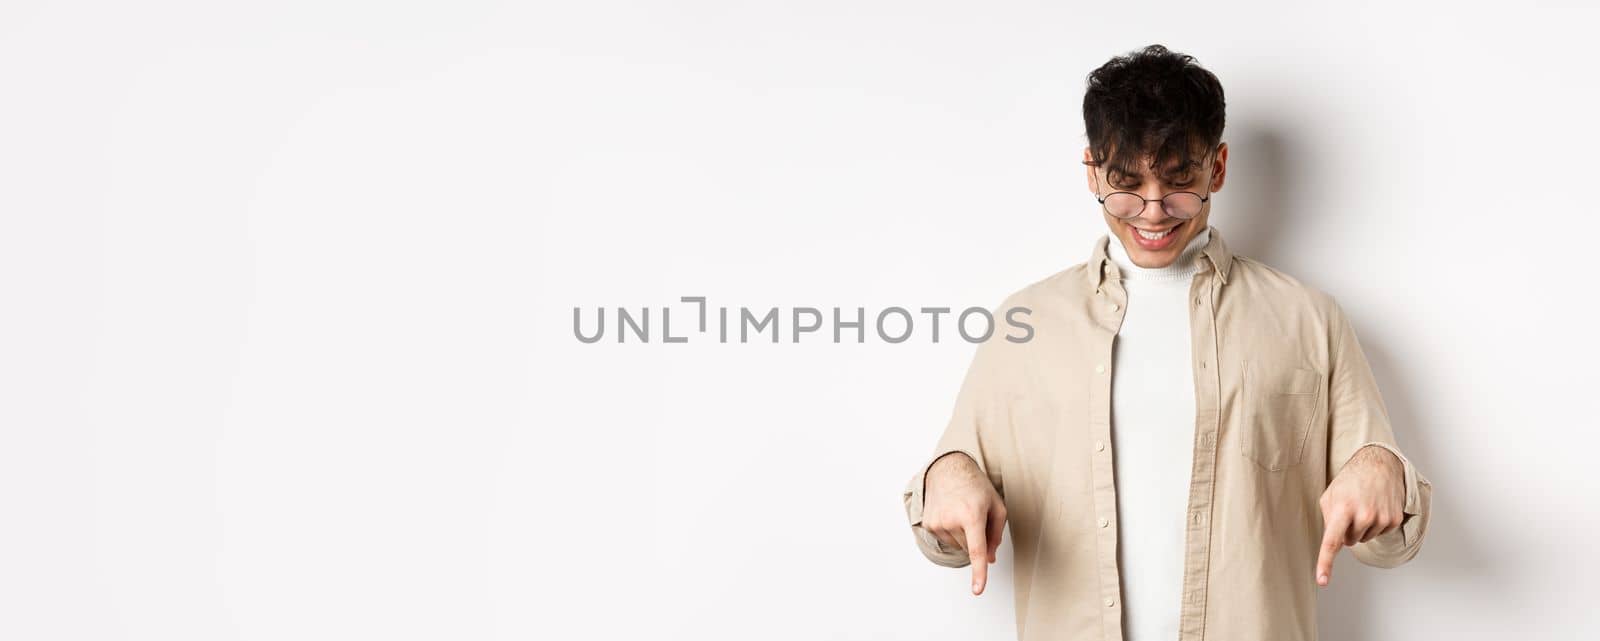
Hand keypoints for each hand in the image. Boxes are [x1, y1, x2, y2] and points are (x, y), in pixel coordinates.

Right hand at [921, 452, 1006, 594]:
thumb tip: (989, 559)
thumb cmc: (975, 487)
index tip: (977, 589)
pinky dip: (952, 532)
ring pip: (958, 545)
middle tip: (976, 516)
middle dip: (976, 538)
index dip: (979, 572)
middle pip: (970, 548)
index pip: (976, 550)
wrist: (948, 470)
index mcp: (971, 514)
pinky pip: (946, 539)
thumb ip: (996, 535)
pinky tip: (951, 514)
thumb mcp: (996, 507)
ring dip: (963, 535)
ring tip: (961, 512)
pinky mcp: (928, 524)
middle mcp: (951, 519)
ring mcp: (937, 522)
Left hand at [1316, 445, 1405, 585]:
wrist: (1379, 465)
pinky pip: (1378, 533)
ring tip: (1364, 505)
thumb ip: (1327, 521)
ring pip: (1363, 539)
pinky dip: (1374, 525)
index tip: (1322, 580)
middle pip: (1349, 542)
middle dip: (1346, 530)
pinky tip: (1376, 508)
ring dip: (1361, 527)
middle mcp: (1363, 515)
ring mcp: (1381, 518)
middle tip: (1351, 509)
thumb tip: (1334, 544)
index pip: (1331, 541)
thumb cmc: (1350, 481)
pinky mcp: (1394, 520)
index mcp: (1342, 509)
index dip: (1325, 563)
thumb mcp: (1330, 496)